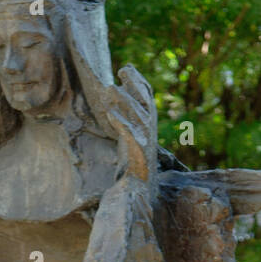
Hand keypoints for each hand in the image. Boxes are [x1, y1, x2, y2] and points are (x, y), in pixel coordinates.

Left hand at [68, 40, 156, 188]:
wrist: (138, 193)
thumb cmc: (132, 168)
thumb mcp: (129, 140)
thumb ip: (126, 123)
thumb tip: (115, 105)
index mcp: (149, 126)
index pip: (147, 98)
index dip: (138, 82)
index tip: (127, 68)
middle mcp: (150, 132)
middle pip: (146, 102)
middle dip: (135, 84)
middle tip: (122, 69)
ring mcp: (146, 143)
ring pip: (139, 116)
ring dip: (124, 101)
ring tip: (109, 88)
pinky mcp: (139, 155)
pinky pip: (130, 135)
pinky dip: (121, 123)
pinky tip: (109, 113)